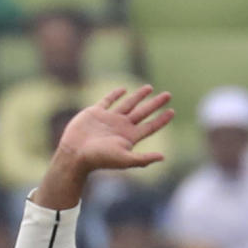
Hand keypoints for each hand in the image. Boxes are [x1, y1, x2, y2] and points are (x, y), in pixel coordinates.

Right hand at [54, 85, 173, 176]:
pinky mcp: (96, 113)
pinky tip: (123, 89)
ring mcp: (109, 119)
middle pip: (143, 113)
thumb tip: (163, 157)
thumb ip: (143, 159)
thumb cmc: (100, 158)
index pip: (150, 127)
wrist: (75, 154)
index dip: (161, 120)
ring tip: (150, 88)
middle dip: (155, 104)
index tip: (172, 112)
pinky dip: (115, 94)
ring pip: (128, 104)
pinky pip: (108, 101)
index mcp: (129, 138)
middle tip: (168, 95)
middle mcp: (121, 127)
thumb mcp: (124, 159)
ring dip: (139, 96)